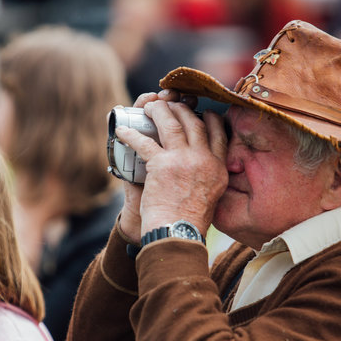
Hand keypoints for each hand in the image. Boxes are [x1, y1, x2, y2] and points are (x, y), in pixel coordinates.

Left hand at [115, 97, 227, 237]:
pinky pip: (144, 142)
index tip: (202, 112)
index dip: (210, 119)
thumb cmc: (190, 222)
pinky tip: (122, 131)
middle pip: (194, 122)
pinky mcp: (161, 165)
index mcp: (218, 168)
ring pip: (171, 124)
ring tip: (148, 106)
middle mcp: (204, 160)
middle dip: (180, 109)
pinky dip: (130, 134)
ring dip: (158, 111)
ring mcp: (183, 160)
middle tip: (170, 106)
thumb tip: (201, 165)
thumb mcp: (212, 195)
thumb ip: (208, 176)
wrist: (178, 234)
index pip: (219, 133)